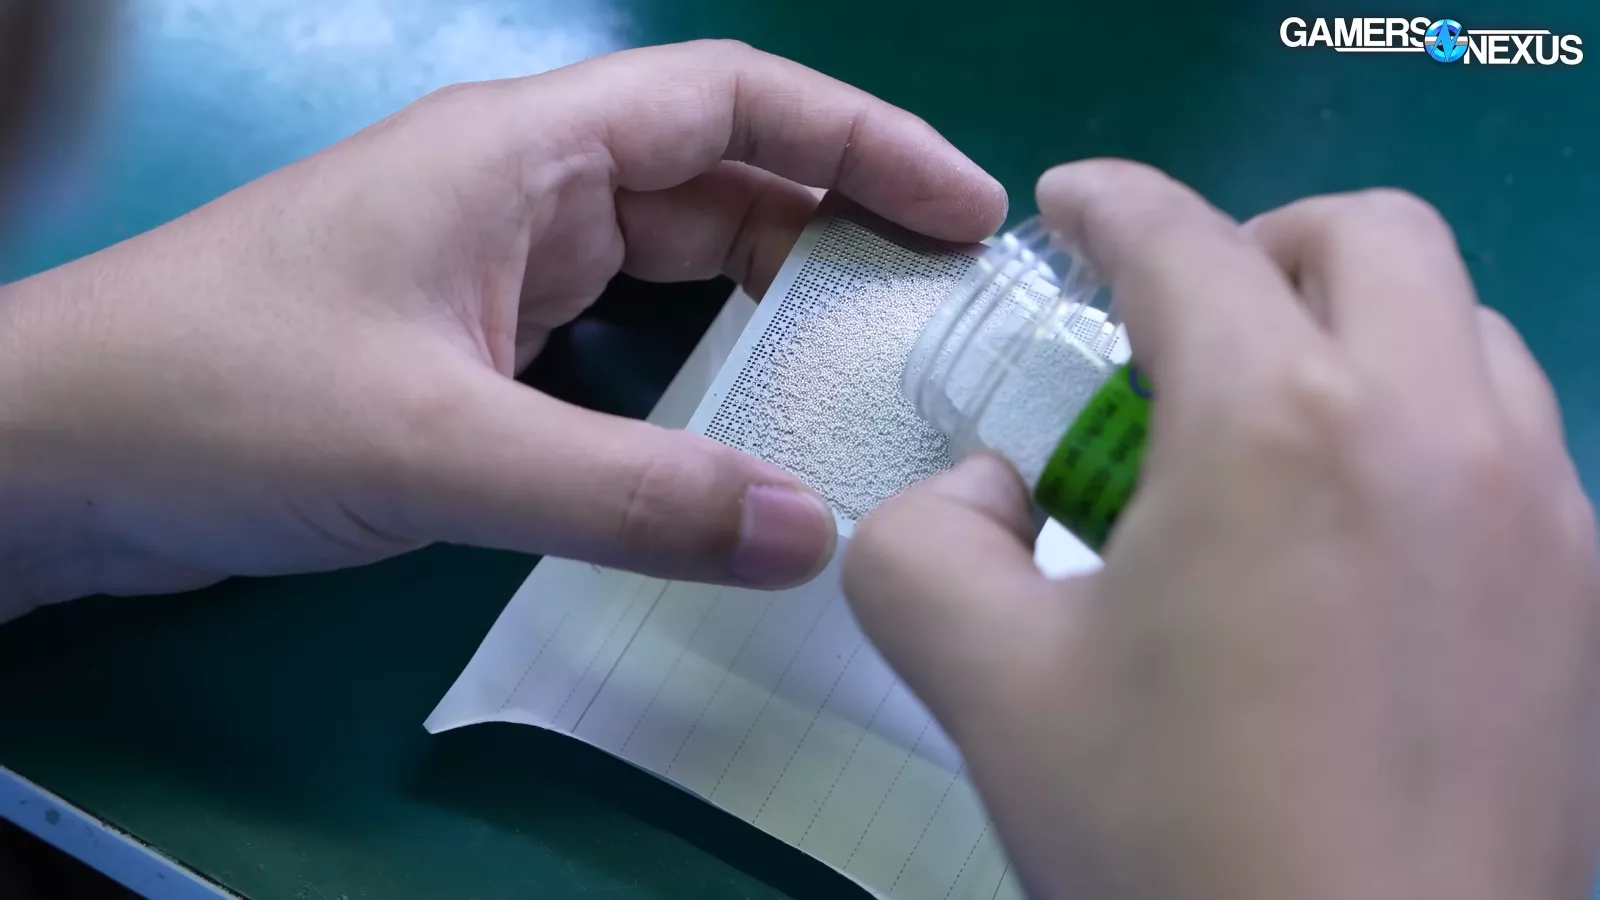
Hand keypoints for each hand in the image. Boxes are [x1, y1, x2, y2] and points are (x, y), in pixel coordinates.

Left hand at [0, 40, 1005, 614]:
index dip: (864, 140)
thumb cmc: (226, 405)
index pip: (732, 101)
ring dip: (768, 299)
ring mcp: (493, 262)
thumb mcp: (440, 448)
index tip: (967, 210)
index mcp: (523, 152)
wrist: (54, 455)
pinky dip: (694, 364)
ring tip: (865, 370)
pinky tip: (739, 424)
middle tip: (939, 316)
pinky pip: (619, 331)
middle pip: (719, 175)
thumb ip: (631, 494)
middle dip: (837, 226)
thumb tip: (814, 533)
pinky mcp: (469, 337)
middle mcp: (520, 188)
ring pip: (670, 254)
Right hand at [845, 161, 1599, 899]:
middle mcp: (1435, 428)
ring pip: (1462, 326)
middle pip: (1369, 234)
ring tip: (1273, 433)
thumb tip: (989, 488)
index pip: (1184, 242)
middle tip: (1176, 333)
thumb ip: (924, 542)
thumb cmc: (1169, 841)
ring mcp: (1544, 511)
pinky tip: (1358, 541)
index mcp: (1275, 422)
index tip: (1070, 206)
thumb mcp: (982, 683)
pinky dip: (1425, 425)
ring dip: (1356, 330)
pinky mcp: (1591, 598)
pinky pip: (1514, 438)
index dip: (1109, 202)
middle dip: (1256, 245)